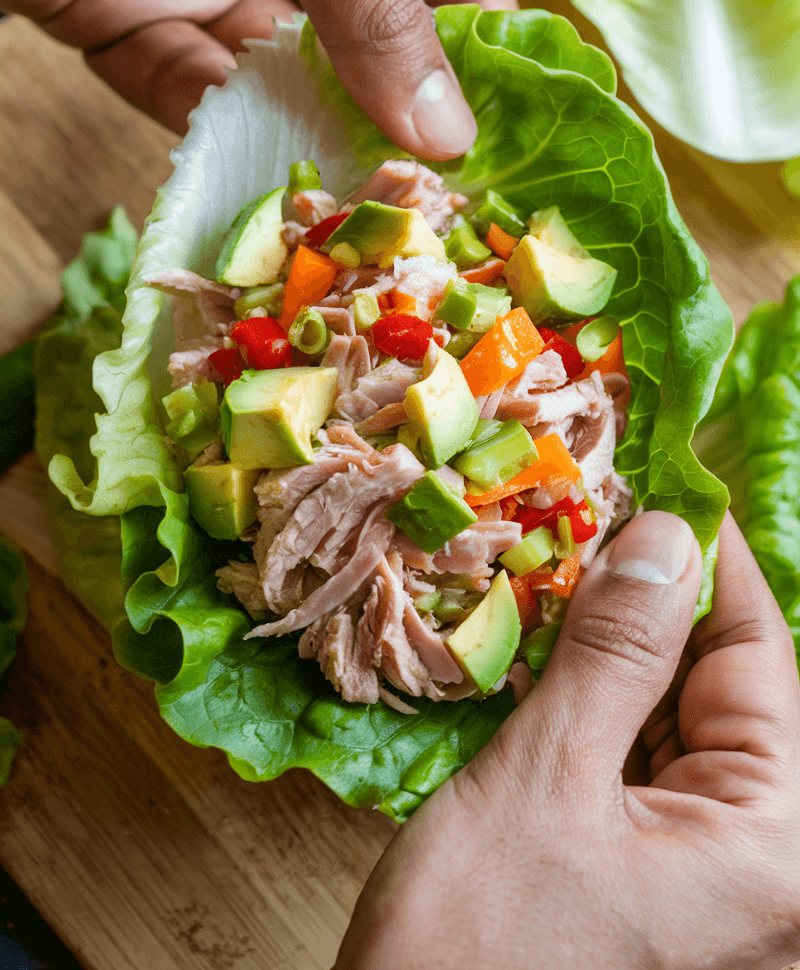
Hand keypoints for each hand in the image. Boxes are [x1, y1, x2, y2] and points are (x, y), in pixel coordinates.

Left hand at [0, 0, 514, 155]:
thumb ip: (371, 3)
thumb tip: (446, 128)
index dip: (481, 52)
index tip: (502, 143)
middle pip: (368, 30)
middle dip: (394, 108)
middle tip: (431, 194)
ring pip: (281, 73)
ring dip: (309, 134)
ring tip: (354, 202)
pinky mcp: (124, 8)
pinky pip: (190, 87)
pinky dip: (220, 134)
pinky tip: (262, 177)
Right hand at [336, 512, 799, 969]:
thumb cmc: (476, 953)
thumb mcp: (546, 782)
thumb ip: (616, 652)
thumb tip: (662, 536)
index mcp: (779, 849)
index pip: (762, 655)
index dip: (710, 557)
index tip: (665, 481)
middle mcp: (768, 869)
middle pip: (725, 689)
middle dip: (655, 600)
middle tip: (588, 521)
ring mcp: (715, 888)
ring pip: (680, 725)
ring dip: (620, 651)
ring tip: (560, 573)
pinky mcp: (657, 894)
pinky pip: (644, 773)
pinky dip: (600, 710)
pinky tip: (551, 657)